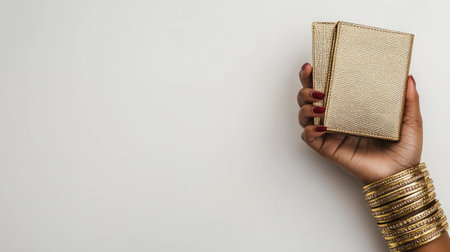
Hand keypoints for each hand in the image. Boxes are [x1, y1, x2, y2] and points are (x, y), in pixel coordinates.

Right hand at [297, 63, 422, 183]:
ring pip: (304, 115)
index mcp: (352, 108)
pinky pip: (308, 137)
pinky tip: (321, 125)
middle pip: (309, 99)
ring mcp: (330, 133)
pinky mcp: (327, 148)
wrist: (400, 173)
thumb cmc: (404, 150)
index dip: (317, 76)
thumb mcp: (410, 120)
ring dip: (306, 106)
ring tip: (319, 103)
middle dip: (305, 87)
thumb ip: (408, 99)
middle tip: (311, 78)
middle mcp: (337, 118)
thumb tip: (407, 77)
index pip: (329, 88)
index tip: (314, 64)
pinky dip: (310, 130)